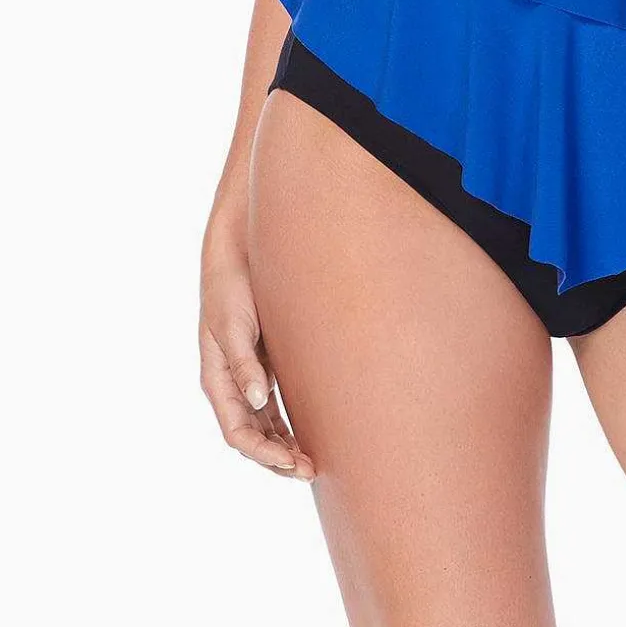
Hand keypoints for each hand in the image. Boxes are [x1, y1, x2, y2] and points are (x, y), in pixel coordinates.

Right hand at [199, 224, 314, 482]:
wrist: (241, 249)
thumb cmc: (231, 286)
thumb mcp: (232, 324)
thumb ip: (244, 363)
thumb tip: (258, 400)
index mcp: (217, 379)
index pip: (238, 432)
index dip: (264, 454)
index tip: (293, 463)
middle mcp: (233, 382)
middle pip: (253, 435)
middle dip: (278, 458)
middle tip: (312, 470)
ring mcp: (250, 374)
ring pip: (266, 424)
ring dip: (285, 445)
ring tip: (314, 462)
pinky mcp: (268, 360)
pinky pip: (276, 404)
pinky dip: (289, 423)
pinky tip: (309, 433)